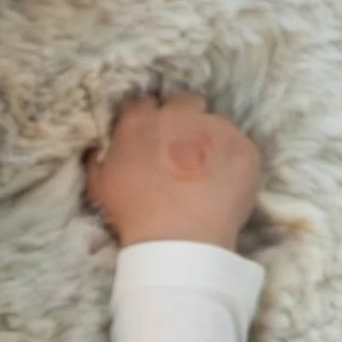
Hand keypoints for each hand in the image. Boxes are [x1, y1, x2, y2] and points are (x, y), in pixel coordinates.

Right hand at [85, 92, 260, 250]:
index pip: (142, 104)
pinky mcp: (245, 147)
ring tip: (203, 173)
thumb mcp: (100, 187)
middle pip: (183, 102)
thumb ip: (97, 159)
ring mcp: (217, 128)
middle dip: (181, 118)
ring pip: (214, 124)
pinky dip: (231, 162)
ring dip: (207, 140)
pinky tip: (222, 185)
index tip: (147, 139)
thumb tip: (95, 148)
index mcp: (142, 121)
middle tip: (178, 149)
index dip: (145, 121)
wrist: (180, 239)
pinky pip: (239, 148)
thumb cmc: (134, 214)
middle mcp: (181, 115)